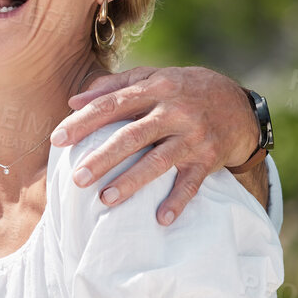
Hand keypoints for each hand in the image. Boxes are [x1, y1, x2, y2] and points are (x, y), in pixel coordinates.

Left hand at [51, 66, 257, 224]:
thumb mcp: (153, 78)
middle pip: (132, 136)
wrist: (240, 106)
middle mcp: (175, 111)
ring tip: (105, 199)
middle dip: (103, 158)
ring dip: (132, 182)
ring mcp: (194, 136)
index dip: (83, 122)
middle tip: (77, 178)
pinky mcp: (210, 158)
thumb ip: (114, 86)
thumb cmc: (183, 91)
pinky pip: (192, 182)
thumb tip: (73, 102)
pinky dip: (178, 201)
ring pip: (159, 161)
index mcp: (155, 89)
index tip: (56, 140)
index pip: (112, 105)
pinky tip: (161, 219)